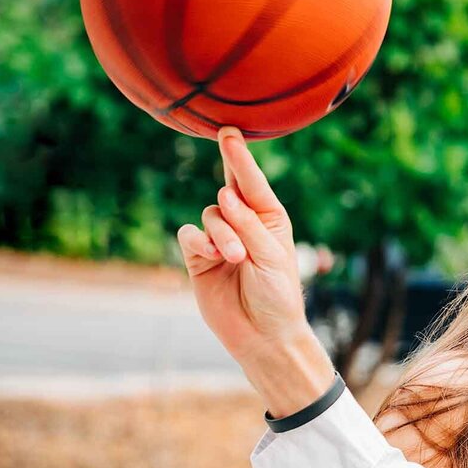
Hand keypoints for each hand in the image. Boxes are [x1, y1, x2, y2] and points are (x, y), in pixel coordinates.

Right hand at [177, 127, 331, 415]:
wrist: (263, 335)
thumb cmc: (278, 294)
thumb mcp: (272, 256)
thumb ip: (249, 224)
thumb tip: (224, 195)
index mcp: (270, 219)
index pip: (254, 183)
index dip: (241, 157)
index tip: (230, 132)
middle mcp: (244, 224)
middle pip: (229, 188)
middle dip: (232, 173)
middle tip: (229, 146)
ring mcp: (219, 240)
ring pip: (210, 214)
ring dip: (223, 232)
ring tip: (237, 256)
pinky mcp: (198, 258)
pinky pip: (190, 235)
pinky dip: (200, 241)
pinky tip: (213, 256)